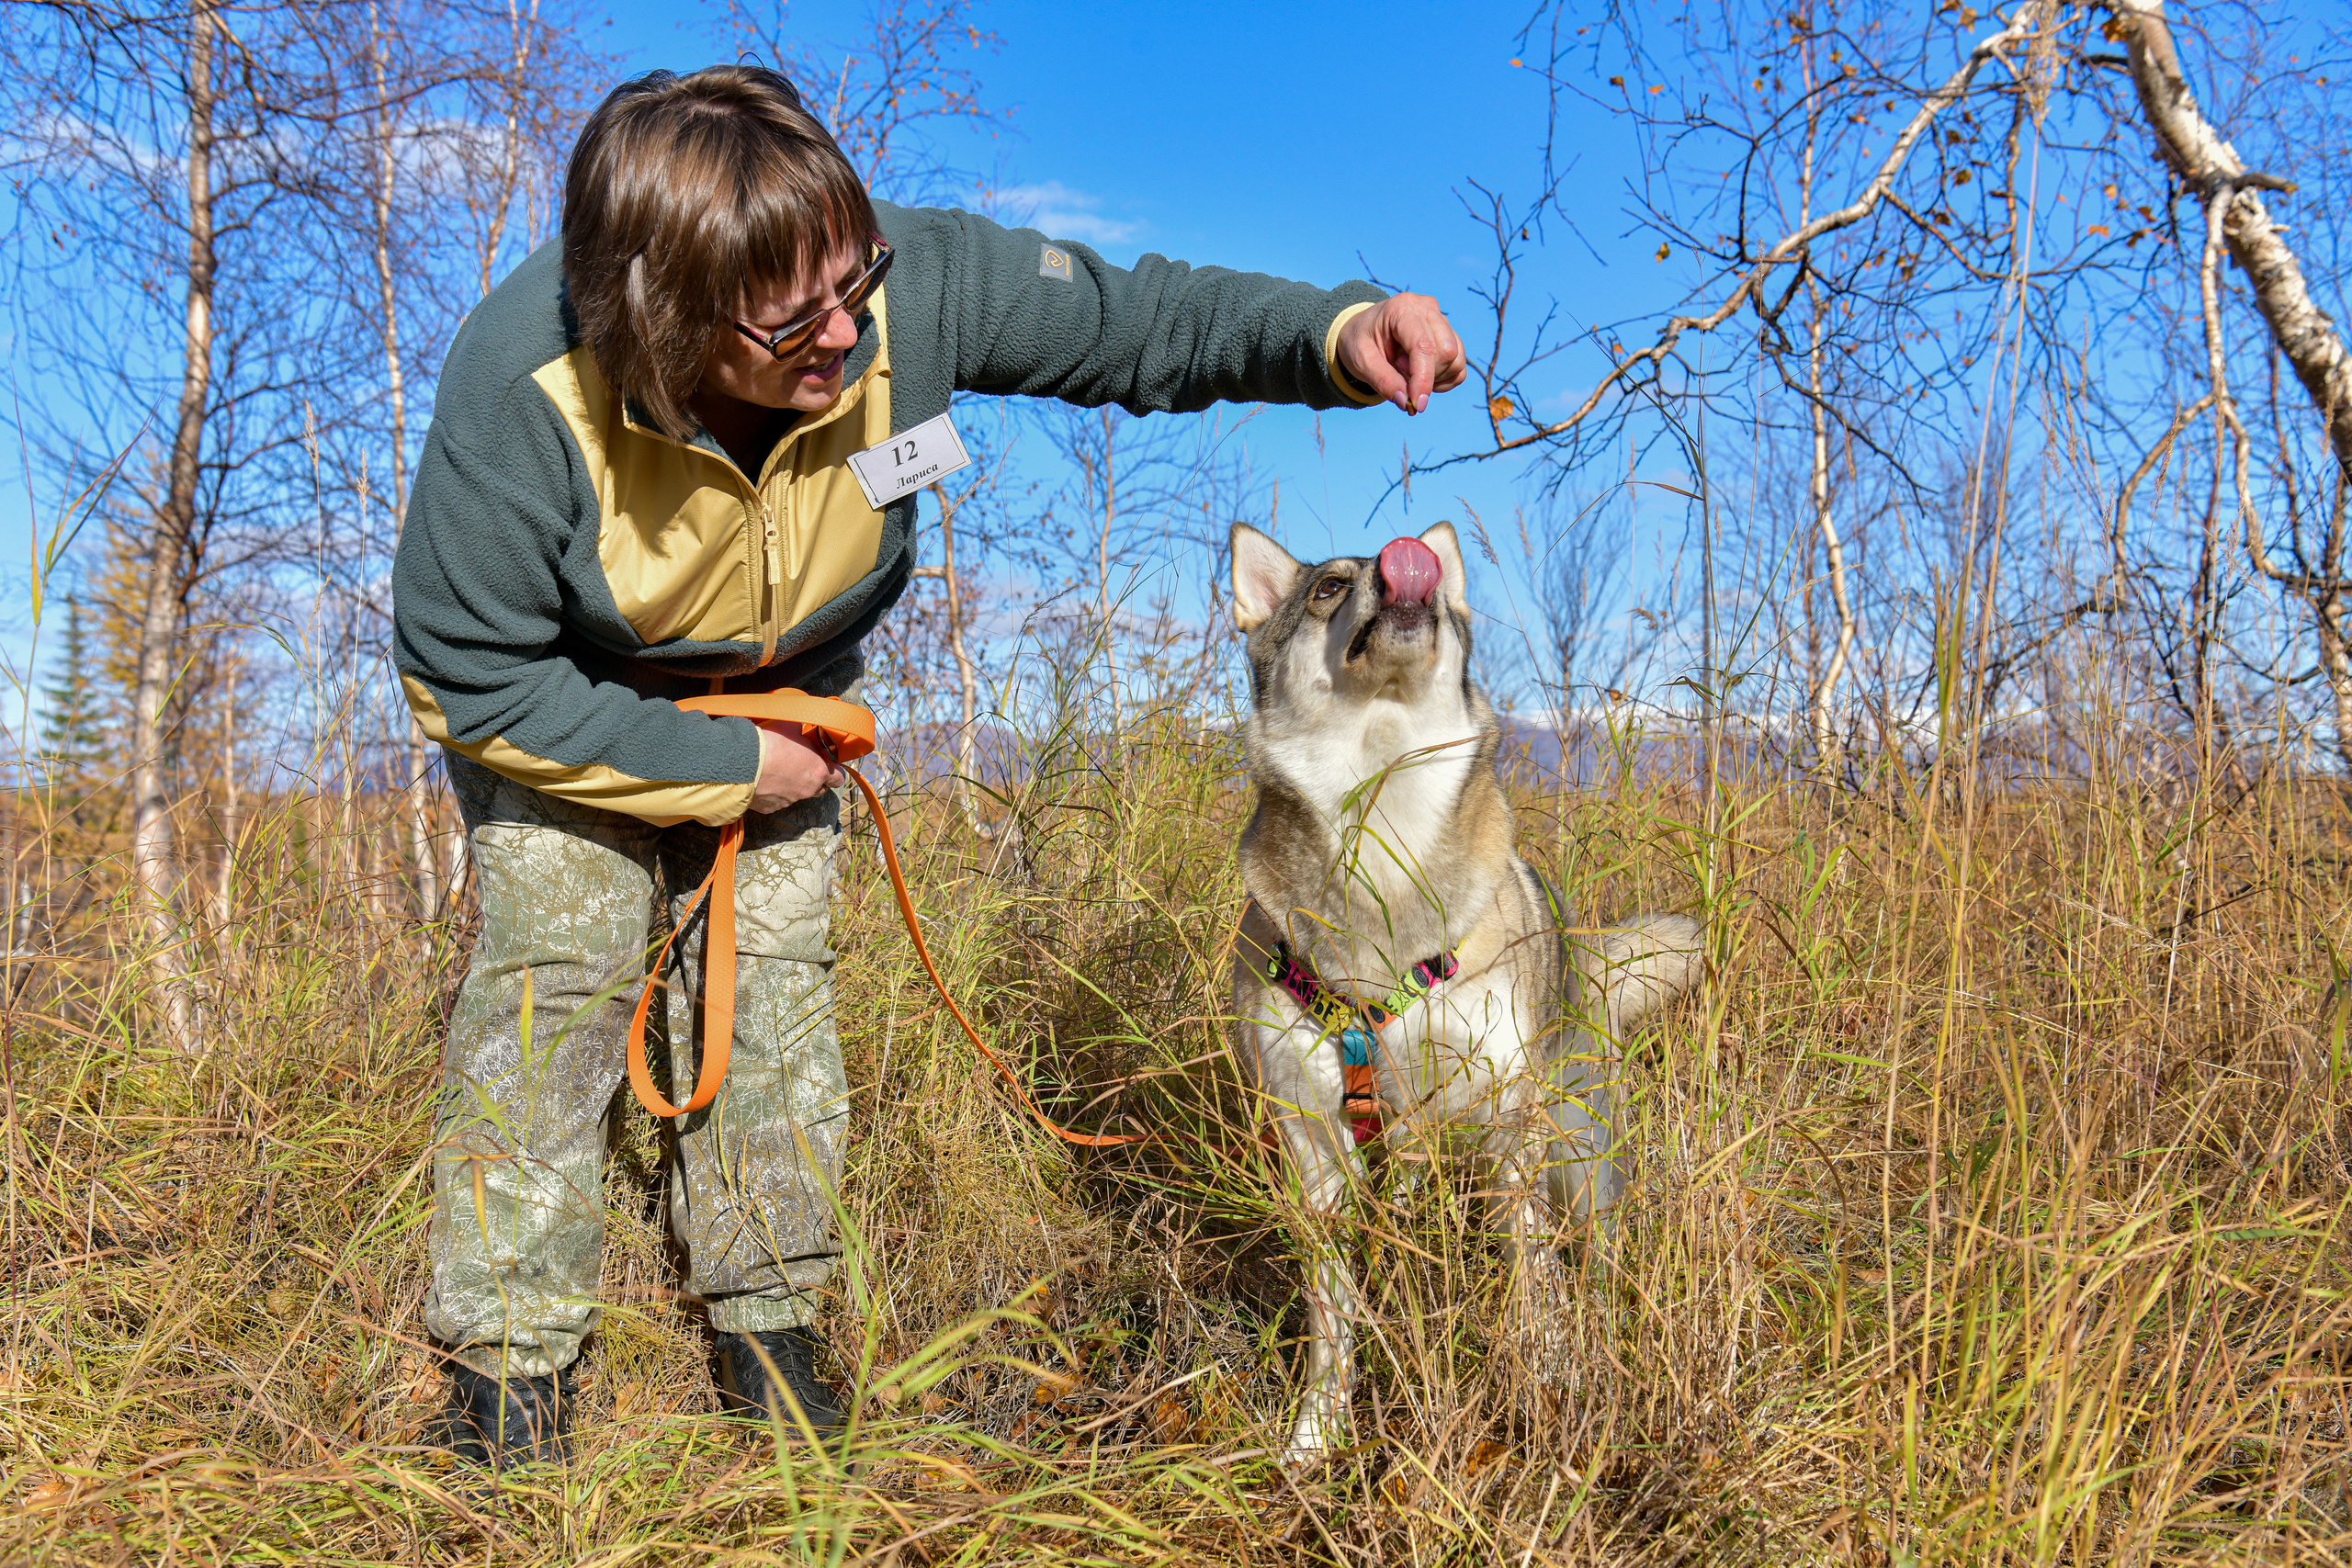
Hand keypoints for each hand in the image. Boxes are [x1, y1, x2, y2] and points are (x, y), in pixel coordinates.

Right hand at [749, 722, 843, 813]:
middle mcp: (807, 789)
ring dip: (793, 786)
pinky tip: (763, 781)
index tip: (827, 765)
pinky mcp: (771, 807)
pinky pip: (777, 801)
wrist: (743, 762)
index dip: (834, 772)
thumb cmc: (771, 742)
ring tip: (778, 772)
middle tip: (803, 767)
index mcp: (818, 771)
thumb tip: (802, 726)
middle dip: (815, 780)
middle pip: (820, 789)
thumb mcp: (792, 727)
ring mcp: (789, 800)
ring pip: (798, 795)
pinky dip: (773, 793)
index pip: (839, 778)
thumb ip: (802, 730)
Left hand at [1334, 293, 1468, 415]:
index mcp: (1402, 309)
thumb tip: (1407, 402)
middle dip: (1426, 376)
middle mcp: (1427, 309)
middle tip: (1399, 372)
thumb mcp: (1361, 361)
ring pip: (1456, 360)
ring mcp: (1441, 320)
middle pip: (1446, 352)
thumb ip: (1383, 381)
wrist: (1364, 331)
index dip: (1423, 378)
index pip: (1424, 346)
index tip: (1416, 404)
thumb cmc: (1360, 342)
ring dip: (1435, 378)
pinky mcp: (1450, 335)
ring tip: (1407, 370)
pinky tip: (1421, 375)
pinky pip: (1459, 366)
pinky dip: (1443, 379)